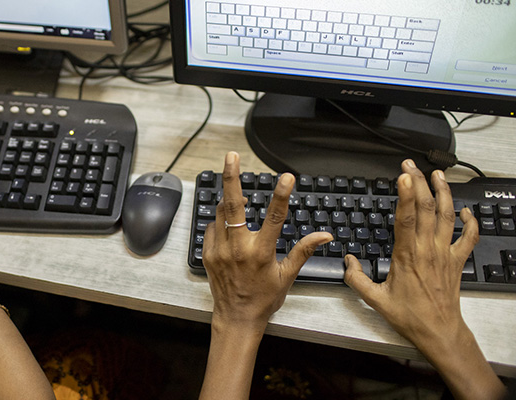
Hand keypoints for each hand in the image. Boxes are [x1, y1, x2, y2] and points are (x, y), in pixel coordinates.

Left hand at [203, 152, 331, 327]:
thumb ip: (303, 251)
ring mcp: (220, 251)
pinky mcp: (208, 254)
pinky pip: (212, 228)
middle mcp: (238, 249)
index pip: (274, 218)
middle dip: (232, 178)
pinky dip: (220, 222)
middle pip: (233, 206)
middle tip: (231, 156)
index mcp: (261, 253)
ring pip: (220, 214)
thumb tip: (324, 235)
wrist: (235, 318)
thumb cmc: (263, 299)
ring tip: (237, 194)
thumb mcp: (287, 276)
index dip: (281, 195)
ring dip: (229, 201)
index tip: (287, 178)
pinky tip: (229, 227)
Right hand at [344, 160, 477, 350]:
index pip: (407, 218)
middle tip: (411, 166)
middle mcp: (428, 250)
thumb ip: (356, 278)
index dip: (406, 194)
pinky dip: (469, 220)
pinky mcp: (457, 261)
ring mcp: (445, 253)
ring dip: (444, 192)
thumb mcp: (375, 300)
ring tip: (437, 174)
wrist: (439, 331)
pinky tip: (464, 209)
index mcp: (407, 256)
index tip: (403, 176)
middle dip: (420, 183)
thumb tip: (347, 260)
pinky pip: (468, 236)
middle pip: (427, 208)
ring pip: (447, 215)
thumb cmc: (410, 316)